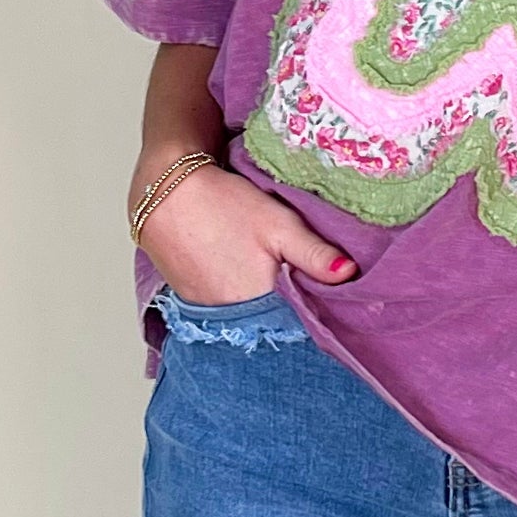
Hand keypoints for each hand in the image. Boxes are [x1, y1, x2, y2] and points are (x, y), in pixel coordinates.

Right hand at [128, 158, 356, 304]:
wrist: (165, 194)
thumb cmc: (224, 206)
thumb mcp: (279, 224)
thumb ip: (315, 254)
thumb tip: (351, 275)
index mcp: (260, 304)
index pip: (300, 322)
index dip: (317, 307)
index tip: (332, 294)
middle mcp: (233, 319)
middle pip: (276, 321)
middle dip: (293, 305)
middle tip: (305, 278)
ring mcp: (210, 313)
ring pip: (251, 315)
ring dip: (266, 302)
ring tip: (272, 273)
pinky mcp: (194, 302)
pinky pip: (228, 308)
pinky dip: (241, 296)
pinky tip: (246, 272)